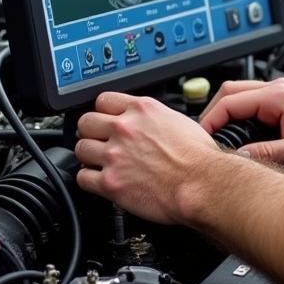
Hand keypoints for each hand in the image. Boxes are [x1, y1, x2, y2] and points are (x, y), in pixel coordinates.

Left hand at [75, 92, 219, 223]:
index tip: (105, 119)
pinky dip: (89, 180)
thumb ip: (153, 118)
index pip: (103, 100)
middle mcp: (125, 129)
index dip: (103, 111)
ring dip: (89, 156)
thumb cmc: (197, 157)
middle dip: (91, 132)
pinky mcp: (110, 183)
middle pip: (86, 122)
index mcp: (141, 110)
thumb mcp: (177, 120)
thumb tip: (147, 123)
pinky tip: (99, 180)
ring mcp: (115, 155)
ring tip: (99, 162)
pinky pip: (83, 178)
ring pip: (81, 149)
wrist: (201, 184)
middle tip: (98, 140)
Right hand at [199, 79, 283, 168]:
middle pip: (230, 92)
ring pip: (240, 95)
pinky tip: (238, 134)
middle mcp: (277, 89)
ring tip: (218, 138)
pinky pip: (252, 102)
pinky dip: (239, 115)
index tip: (201, 139)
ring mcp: (280, 93)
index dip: (210, 121)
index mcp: (278, 96)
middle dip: (213, 114)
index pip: (229, 101)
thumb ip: (267, 154)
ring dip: (226, 113)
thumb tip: (237, 159)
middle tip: (204, 139)